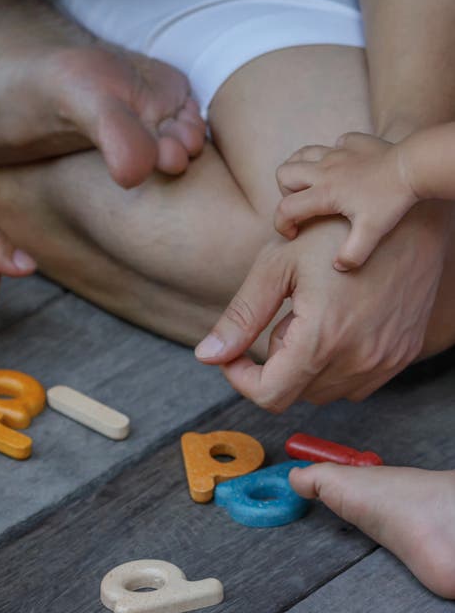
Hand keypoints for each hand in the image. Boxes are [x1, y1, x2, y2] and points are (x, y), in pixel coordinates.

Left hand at [194, 204, 449, 409]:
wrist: (406, 217)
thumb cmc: (336, 231)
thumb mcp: (277, 265)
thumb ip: (241, 316)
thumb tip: (206, 357)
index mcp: (322, 339)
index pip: (269, 395)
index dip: (242, 379)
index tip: (235, 355)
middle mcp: (357, 359)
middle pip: (295, 393)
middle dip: (277, 363)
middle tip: (287, 314)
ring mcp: (384, 361)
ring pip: (325, 391)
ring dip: (307, 365)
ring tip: (316, 314)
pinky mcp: (401, 356)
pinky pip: (356, 383)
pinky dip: (337, 366)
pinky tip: (340, 324)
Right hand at [274, 133, 415, 269]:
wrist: (413, 166)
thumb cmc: (391, 199)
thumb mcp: (372, 232)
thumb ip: (353, 254)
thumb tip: (338, 266)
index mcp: (324, 192)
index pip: (286, 208)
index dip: (281, 225)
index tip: (293, 235)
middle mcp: (324, 170)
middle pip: (284, 174)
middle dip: (286, 193)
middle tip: (304, 206)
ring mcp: (337, 152)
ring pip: (301, 154)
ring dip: (300, 169)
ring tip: (312, 185)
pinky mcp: (352, 142)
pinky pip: (332, 145)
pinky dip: (331, 155)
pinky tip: (344, 168)